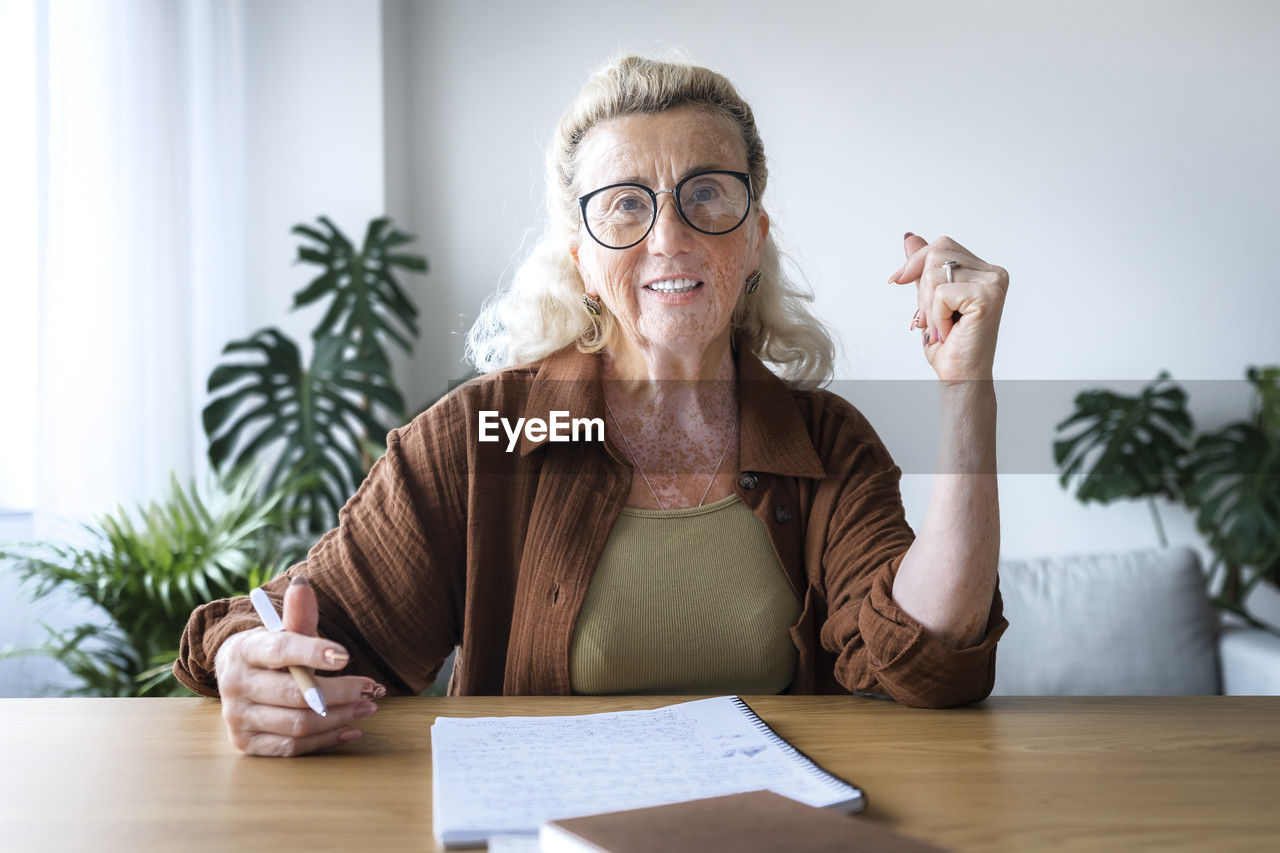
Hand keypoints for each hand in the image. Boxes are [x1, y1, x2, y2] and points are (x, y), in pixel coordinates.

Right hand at [214, 576, 384, 756]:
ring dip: (340, 716)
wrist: (238, 677)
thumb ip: (298, 613)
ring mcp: (238, 718)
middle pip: (295, 693)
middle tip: (372, 688)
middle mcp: (235, 686)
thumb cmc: (272, 653)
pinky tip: (351, 729)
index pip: (281, 650)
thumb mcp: (283, 630)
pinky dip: (326, 740)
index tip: (346, 655)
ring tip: (368, 706)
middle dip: (340, 691)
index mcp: (244, 650)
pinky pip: (291, 748)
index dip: (313, 652)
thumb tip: (303, 583)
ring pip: (297, 724)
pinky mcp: (246, 744)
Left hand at [890, 233, 1008, 382]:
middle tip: (932, 320)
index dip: (915, 262)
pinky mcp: (987, 296)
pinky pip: (940, 293)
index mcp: (984, 271)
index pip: (942, 246)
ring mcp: (994, 282)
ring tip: (943, 327)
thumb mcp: (929, 299)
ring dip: (928, 307)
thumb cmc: (948, 344)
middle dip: (921, 290)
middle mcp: (994, 273)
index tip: (897, 280)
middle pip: (936, 253)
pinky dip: (936, 316)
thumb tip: (909, 237)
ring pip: (934, 273)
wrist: (961, 376)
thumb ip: (923, 268)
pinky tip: (950, 331)